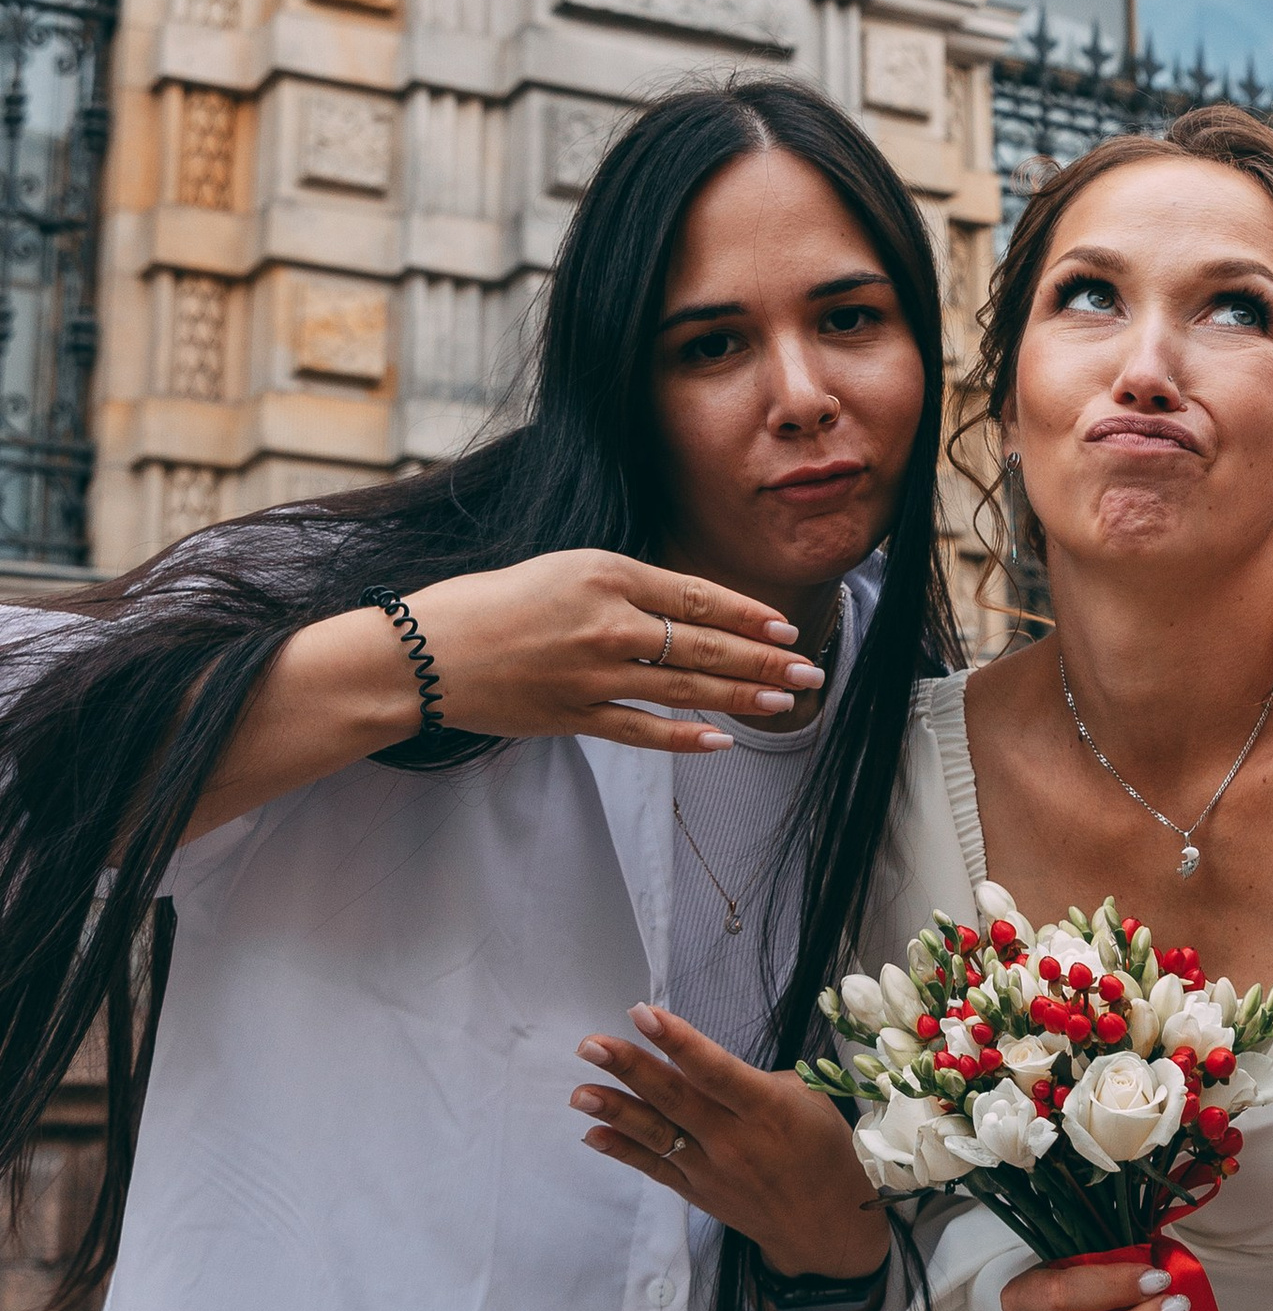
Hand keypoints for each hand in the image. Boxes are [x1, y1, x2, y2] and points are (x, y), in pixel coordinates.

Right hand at [410, 551, 825, 754]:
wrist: (423, 652)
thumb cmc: (488, 603)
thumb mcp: (563, 569)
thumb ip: (622, 587)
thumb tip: (683, 609)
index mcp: (606, 572)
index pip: (698, 595)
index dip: (749, 613)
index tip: (785, 626)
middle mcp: (607, 622)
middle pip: (706, 642)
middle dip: (766, 658)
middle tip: (810, 669)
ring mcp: (593, 674)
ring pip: (686, 686)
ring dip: (743, 695)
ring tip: (786, 700)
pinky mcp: (573, 717)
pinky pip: (643, 731)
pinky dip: (686, 737)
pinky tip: (722, 740)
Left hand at [575, 1003, 886, 1278]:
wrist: (823, 1224)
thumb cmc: (821, 1149)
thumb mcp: (808, 1101)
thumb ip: (754, 1081)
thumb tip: (705, 1067)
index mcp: (766, 1107)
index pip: (714, 1070)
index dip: (677, 1041)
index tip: (642, 1013)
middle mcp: (733, 1139)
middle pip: (673, 1098)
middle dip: (630, 1068)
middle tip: (591, 1045)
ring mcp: (710, 1169)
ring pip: (656, 1134)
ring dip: (615, 1110)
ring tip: (579, 1091)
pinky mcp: (696, 1191)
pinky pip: (653, 1167)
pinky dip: (622, 1151)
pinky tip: (592, 1133)